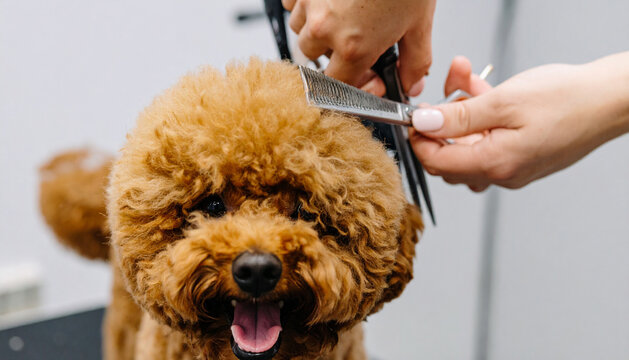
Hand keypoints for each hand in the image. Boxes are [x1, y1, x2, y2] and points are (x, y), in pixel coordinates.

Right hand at [282, 0, 435, 96]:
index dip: (348, 82)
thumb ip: (415, 62)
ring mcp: (308, 3)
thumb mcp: (419, 24)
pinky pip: (292, 3)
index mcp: (354, 46)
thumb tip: (411, 84)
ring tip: (342, 12)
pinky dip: (307, 4)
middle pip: (313, 58)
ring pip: (300, 30)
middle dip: (331, 53)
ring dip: (317, 28)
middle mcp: (324, 27)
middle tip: (353, 36)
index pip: (335, 86)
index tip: (357, 74)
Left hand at [409, 53, 628, 191]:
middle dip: (440, 122)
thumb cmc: (568, 99)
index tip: (415, 116)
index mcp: (495, 164)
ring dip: (461, 115)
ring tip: (467, 83)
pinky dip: (481, 117)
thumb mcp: (503, 101)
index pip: (436, 162)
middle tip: (443, 93)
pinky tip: (484, 91)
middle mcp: (502, 173)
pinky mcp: (522, 156)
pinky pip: (488, 140)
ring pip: (468, 145)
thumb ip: (458, 116)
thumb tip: (423, 122)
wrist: (612, 100)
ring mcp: (513, 167)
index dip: (419, 139)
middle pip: (449, 157)